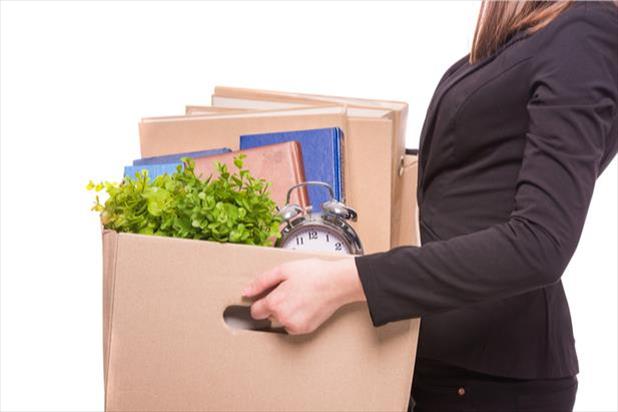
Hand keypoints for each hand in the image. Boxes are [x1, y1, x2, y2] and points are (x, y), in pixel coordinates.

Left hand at [242, 258, 365, 334]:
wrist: (337, 282)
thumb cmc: (313, 273)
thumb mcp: (283, 270)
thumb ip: (261, 282)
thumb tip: (246, 292)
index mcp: (274, 303)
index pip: (255, 311)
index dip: (261, 301)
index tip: (269, 295)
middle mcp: (283, 318)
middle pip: (269, 315)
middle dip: (275, 305)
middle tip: (289, 291)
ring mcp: (295, 326)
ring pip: (281, 321)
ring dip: (285, 312)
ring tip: (299, 297)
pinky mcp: (306, 330)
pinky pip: (293, 326)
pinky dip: (296, 318)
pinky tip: (305, 305)